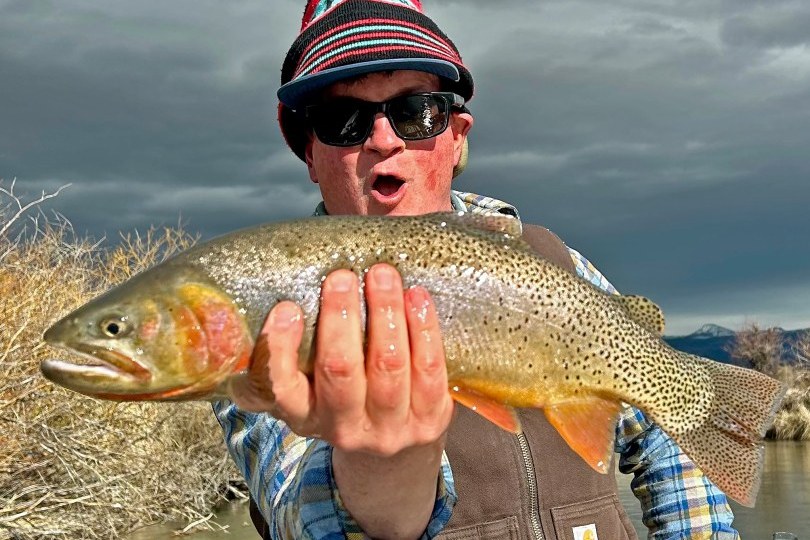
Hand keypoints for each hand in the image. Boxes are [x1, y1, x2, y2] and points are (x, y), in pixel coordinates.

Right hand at [231, 263, 453, 455]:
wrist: (394, 457)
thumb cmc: (348, 402)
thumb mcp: (315, 390)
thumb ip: (304, 352)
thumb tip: (301, 289)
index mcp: (306, 417)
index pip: (284, 388)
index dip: (281, 348)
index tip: (287, 308)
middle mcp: (345, 428)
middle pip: (341, 370)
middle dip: (340, 317)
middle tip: (341, 277)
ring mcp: (390, 428)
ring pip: (388, 365)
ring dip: (385, 313)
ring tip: (382, 276)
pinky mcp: (429, 419)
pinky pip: (429, 368)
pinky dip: (423, 328)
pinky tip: (416, 298)